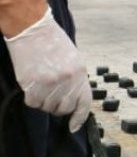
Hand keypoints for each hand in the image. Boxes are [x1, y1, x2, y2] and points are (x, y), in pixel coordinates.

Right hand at [3, 7, 90, 131]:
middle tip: (50, 94)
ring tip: (40, 84)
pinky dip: (31, 97)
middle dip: (57, 106)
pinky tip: (31, 84)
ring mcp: (51, 82)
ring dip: (43, 100)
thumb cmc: (52, 42)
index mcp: (80, 73)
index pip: (84, 102)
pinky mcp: (33, 83)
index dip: (79, 117)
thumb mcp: (73, 59)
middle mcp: (68, 79)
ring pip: (47, 106)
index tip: (74, 127)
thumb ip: (75, 78)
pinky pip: (32, 102)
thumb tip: (72, 98)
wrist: (33, 29)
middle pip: (64, 108)